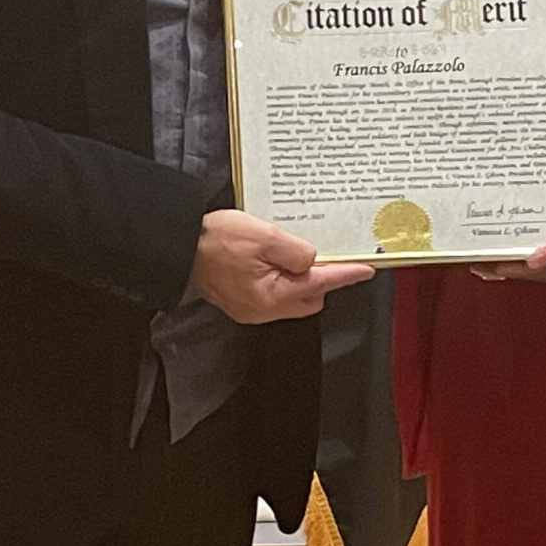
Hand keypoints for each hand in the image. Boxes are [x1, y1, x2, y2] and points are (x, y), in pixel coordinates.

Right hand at [189, 209, 374, 323]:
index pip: (321, 285)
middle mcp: (263, 309)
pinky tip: (277, 258)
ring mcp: (251, 307)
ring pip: (293, 295)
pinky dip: (283, 277)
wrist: (179, 245)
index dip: (346, 275)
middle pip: (310, 297)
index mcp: (271, 297)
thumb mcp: (264, 236)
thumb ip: (297, 252)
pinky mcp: (242, 300)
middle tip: (322, 251)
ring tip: (293, 251)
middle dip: (322, 277)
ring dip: (300, 276)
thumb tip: (313, 262)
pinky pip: (275, 292)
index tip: (366, 270)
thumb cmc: (216, 240)